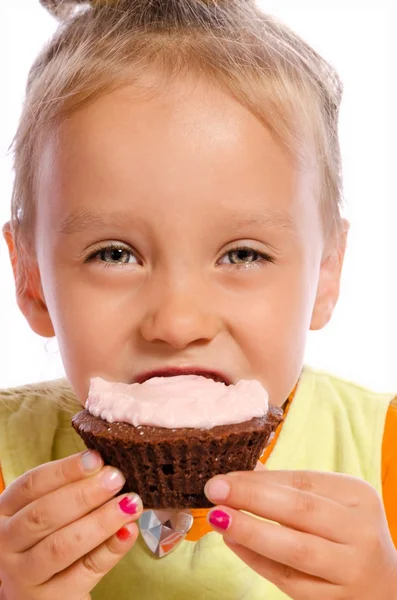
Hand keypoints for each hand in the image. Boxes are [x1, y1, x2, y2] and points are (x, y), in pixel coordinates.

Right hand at [0, 452, 142, 599]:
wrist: (39, 592)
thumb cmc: (45, 539)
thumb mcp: (45, 512)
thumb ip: (68, 490)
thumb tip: (105, 468)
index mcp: (3, 512)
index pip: (31, 485)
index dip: (65, 470)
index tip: (97, 458)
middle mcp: (6, 544)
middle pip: (43, 515)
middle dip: (84, 494)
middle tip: (116, 478)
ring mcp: (24, 576)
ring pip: (62, 546)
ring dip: (100, 521)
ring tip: (130, 503)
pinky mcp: (50, 599)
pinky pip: (85, 571)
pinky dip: (110, 549)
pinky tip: (129, 531)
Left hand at [204, 469, 396, 599]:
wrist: (385, 584)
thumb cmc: (348, 533)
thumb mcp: (332, 503)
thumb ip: (289, 488)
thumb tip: (240, 472)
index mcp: (359, 496)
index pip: (302, 481)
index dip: (258, 479)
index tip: (224, 476)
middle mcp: (360, 531)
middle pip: (300, 511)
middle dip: (251, 497)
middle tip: (214, 490)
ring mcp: (351, 569)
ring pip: (294, 549)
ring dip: (250, 532)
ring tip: (218, 518)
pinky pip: (289, 580)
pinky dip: (257, 561)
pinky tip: (233, 544)